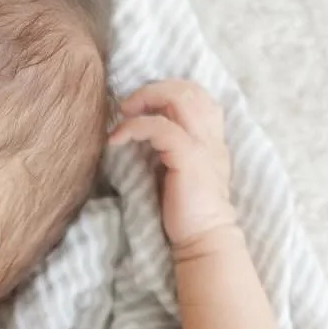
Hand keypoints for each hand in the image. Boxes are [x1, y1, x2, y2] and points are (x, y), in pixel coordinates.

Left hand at [106, 79, 237, 250]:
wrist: (203, 239)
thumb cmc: (184, 211)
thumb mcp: (175, 170)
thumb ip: (166, 147)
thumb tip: (138, 131)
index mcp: (210, 137)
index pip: (195, 95)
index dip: (165, 91)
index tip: (138, 107)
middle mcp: (211, 136)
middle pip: (188, 89)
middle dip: (152, 90)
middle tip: (126, 107)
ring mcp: (203, 145)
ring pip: (179, 98)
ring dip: (145, 99)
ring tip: (122, 116)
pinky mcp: (189, 158)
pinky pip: (161, 127)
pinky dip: (135, 127)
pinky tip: (116, 139)